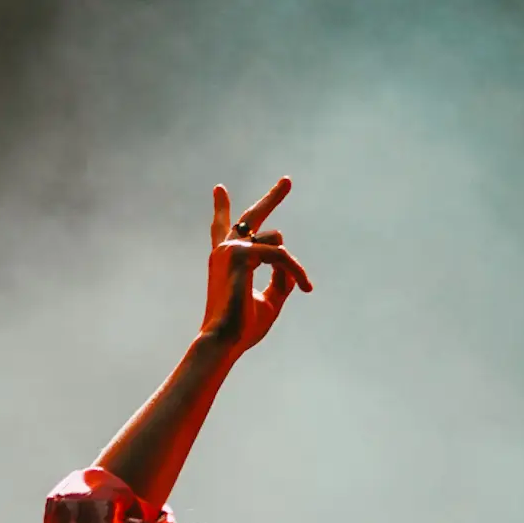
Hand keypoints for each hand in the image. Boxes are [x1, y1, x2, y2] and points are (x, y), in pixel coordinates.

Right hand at [201, 177, 312, 355]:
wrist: (225, 342)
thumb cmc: (242, 329)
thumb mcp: (268, 303)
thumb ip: (280, 283)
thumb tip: (291, 270)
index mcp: (226, 261)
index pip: (222, 229)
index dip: (221, 209)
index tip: (219, 189)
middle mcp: (225, 250)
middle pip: (251, 216)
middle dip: (273, 197)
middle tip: (287, 181)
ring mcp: (230, 249)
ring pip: (277, 240)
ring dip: (292, 265)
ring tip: (303, 286)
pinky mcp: (241, 254)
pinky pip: (280, 254)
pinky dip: (295, 269)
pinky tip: (305, 286)